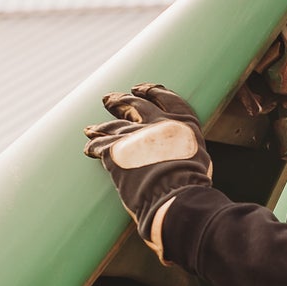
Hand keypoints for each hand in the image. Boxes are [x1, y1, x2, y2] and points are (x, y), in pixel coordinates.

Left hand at [85, 84, 212, 242]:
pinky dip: (93, 146)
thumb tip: (176, 154)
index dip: (151, 91)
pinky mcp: (115, 150)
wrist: (176, 196)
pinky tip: (88, 148)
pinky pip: (99, 145)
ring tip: (91, 129)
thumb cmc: (191, 184)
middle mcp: (157, 122)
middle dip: (120, 101)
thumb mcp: (198, 159)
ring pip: (113, 126)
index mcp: (182, 122)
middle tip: (108, 100)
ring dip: (101, 127)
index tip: (139, 89)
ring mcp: (135, 135)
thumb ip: (182, 148)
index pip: (165, 98)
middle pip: (134, 105)